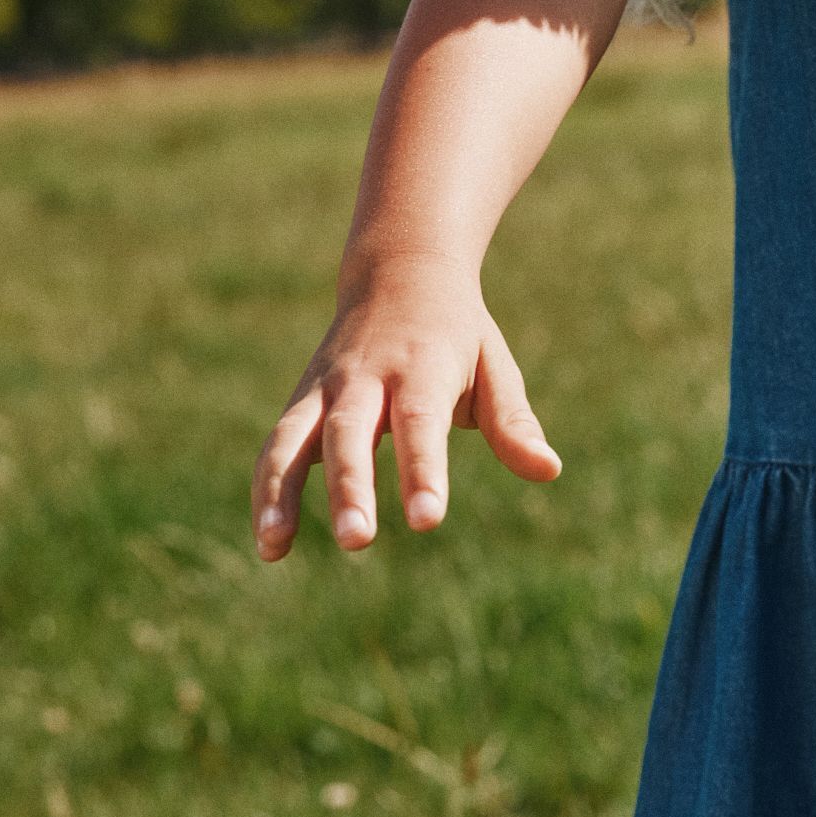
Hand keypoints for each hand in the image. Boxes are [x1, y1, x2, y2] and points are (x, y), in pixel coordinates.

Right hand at [250, 253, 560, 562]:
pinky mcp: (301, 403)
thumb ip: (513, 422)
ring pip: (293, 438)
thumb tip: (549, 470)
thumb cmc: (457, 334)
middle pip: (350, 432)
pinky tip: (271, 546)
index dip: (422, 471)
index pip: (420, 422)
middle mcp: (365, 376)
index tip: (427, 520)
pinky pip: (276, 448)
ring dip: (280, 491)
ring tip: (272, 545)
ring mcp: (325, 388)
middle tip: (357, 540)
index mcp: (422, 366)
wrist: (399, 270)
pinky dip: (266, 492)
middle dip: (350, 487)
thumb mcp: (494, 366)